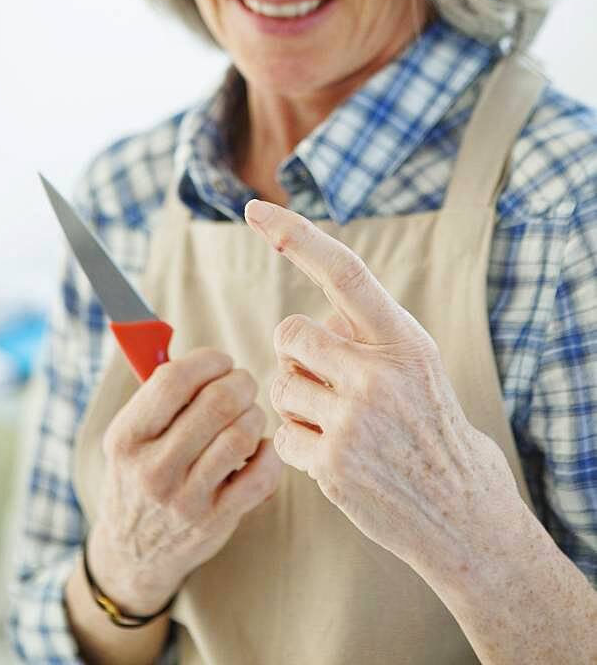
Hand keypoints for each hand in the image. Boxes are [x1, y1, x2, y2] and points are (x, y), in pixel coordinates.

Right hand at [88, 347, 282, 615]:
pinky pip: (262, 474)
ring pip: (242, 434)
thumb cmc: (140, 474)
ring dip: (254, 415)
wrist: (134, 553)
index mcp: (127, 437)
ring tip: (248, 416)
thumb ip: (159, 395)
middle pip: (217, 403)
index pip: (174, 380)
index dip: (208, 361)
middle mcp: (153, 469)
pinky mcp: (216, 522)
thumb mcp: (130, 435)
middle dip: (240, 383)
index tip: (220, 361)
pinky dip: (269, 453)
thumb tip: (206, 354)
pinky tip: (259, 449)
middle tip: (243, 385)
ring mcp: (185, 499)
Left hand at [244, 198, 521, 585]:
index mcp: (403, 338)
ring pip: (280, 384)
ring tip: (340, 422)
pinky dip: (298, 443)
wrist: (459, 507)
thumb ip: (363, 332)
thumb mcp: (413, 363)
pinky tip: (336, 455)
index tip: (255, 207)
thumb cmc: (426, 422)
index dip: (297, 235)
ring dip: (297, 402)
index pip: (343, 272)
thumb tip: (306, 321)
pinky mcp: (332, 463)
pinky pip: (280, 433)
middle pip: (290, 333)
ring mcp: (354, 420)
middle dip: (296, 353)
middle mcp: (378, 373)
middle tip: (329, 381)